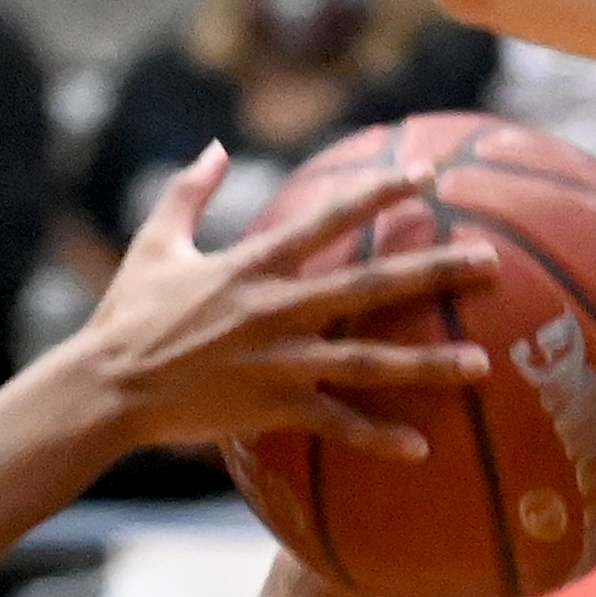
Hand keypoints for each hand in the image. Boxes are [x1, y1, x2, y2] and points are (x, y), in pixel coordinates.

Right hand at [58, 146, 499, 456]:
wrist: (106, 387)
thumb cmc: (128, 315)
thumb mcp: (156, 244)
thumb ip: (188, 192)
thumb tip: (213, 147)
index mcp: (251, 264)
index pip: (328, 218)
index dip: (379, 193)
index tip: (428, 174)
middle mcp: (274, 309)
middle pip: (368, 285)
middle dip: (433, 271)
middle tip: (489, 261)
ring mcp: (278, 361)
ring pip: (366, 360)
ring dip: (426, 362)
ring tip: (482, 363)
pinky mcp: (271, 408)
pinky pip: (335, 425)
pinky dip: (377, 438)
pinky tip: (421, 448)